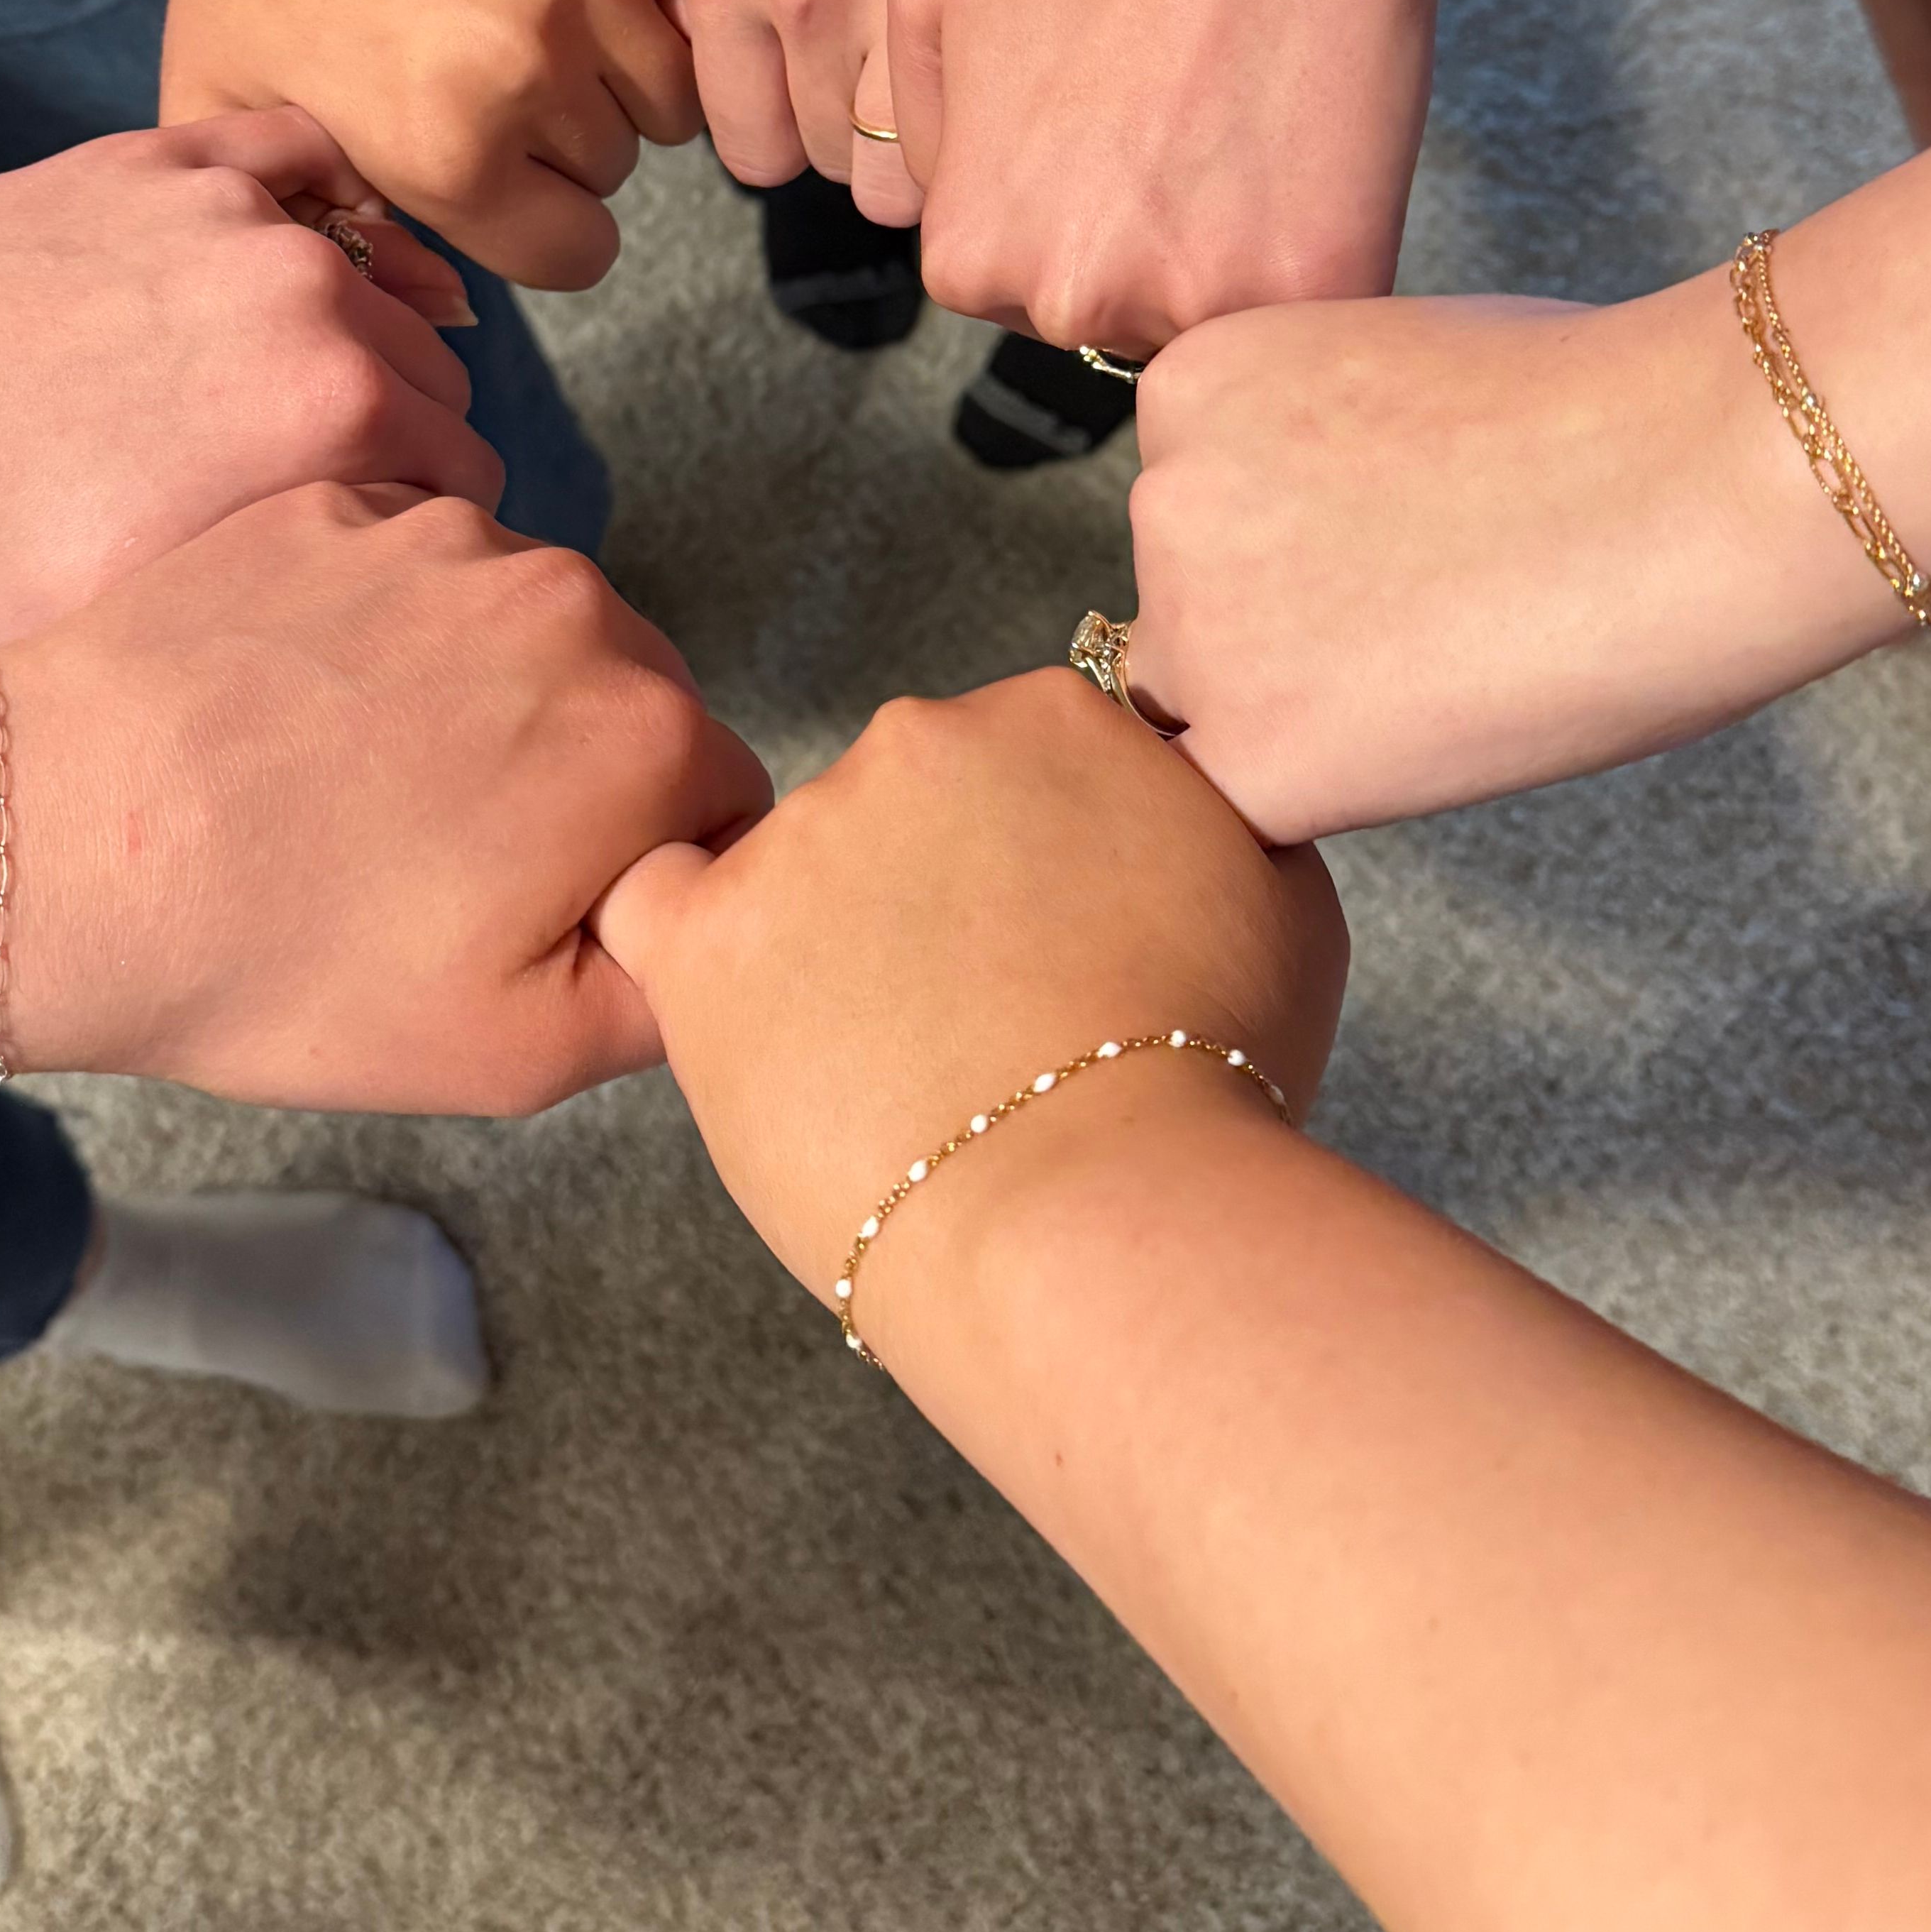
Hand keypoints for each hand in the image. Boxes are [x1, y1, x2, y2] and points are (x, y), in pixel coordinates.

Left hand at [0, 114, 507, 655]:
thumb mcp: (142, 630)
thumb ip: (291, 602)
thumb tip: (373, 605)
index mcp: (337, 423)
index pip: (465, 479)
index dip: (423, 531)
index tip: (374, 552)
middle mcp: (319, 297)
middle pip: (433, 376)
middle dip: (401, 436)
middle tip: (329, 488)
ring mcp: (244, 214)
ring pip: (381, 271)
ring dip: (370, 325)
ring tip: (307, 386)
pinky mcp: (171, 159)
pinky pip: (307, 160)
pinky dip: (325, 203)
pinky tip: (307, 249)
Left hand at [15, 483, 771, 1111]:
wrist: (59, 849)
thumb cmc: (276, 959)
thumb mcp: (514, 1052)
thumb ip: (669, 992)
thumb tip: (704, 931)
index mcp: (642, 734)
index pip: (717, 801)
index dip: (637, 873)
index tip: (532, 914)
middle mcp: (569, 601)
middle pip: (626, 699)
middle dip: (565, 776)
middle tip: (433, 868)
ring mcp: (443, 538)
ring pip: (517, 627)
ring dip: (471, 697)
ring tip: (344, 793)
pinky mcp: (336, 506)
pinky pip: (406, 574)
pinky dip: (374, 637)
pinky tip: (291, 721)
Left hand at [148, 0, 699, 286]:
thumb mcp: (233, 121)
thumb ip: (316, 235)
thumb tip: (431, 317)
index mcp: (442, 154)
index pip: (573, 256)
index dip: (539, 224)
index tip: (504, 180)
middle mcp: (528, 77)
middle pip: (617, 171)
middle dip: (567, 142)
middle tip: (496, 75)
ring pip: (676, 94)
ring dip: (627, 74)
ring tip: (546, 23)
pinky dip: (692, 4)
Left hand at [597, 670, 1342, 1344]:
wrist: (1098, 1217)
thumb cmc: (1207, 1081)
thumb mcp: (1278, 902)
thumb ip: (1198, 819)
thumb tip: (1172, 807)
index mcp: (1055, 714)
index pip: (1021, 761)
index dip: (1039, 865)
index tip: (1058, 950)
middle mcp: (919, 738)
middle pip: (906, 808)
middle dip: (935, 904)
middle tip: (983, 1028)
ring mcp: (804, 832)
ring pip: (798, 873)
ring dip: (831, 950)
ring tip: (900, 1079)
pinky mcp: (709, 936)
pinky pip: (653, 906)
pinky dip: (683, 951)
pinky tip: (737, 1016)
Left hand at [885, 0, 1442, 352]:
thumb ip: (904, 126)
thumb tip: (935, 202)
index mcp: (969, 256)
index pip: (1003, 279)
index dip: (1058, 201)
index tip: (1105, 130)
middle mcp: (1068, 303)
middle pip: (1102, 310)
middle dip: (1135, 240)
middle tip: (1180, 126)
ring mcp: (1192, 305)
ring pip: (1199, 317)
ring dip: (1222, 256)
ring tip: (1242, 132)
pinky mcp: (1313, 287)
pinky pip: (1300, 305)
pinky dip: (1311, 249)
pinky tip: (1308, 151)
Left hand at [1125, 290, 1915, 841]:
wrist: (1693, 480)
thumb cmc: (1599, 411)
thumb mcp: (1395, 369)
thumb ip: (1316, 448)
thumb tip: (1313, 526)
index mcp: (1191, 389)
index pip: (1199, 509)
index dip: (1301, 544)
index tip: (1398, 543)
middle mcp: (1163, 501)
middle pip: (1189, 612)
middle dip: (1286, 629)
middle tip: (1427, 613)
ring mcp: (1197, 631)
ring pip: (1216, 714)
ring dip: (1304, 712)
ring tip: (1452, 659)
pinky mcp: (1255, 756)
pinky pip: (1259, 807)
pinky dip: (1337, 791)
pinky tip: (1439, 728)